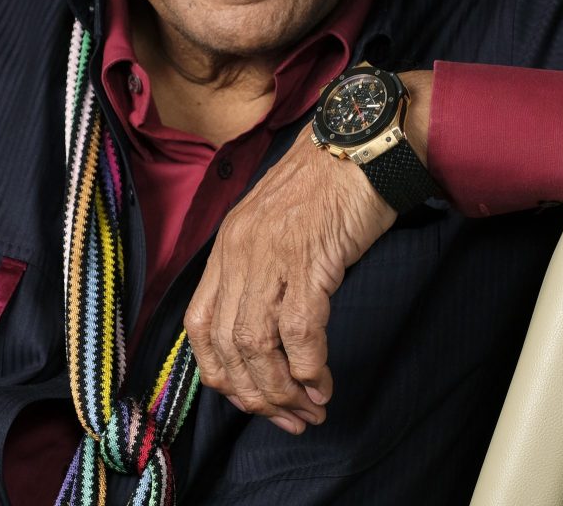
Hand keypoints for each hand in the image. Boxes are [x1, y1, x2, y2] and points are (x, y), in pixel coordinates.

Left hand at [183, 124, 395, 433]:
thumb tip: (267, 331)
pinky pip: (298, 331)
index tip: (251, 398)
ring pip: (256, 345)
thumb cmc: (330, 184)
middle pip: (225, 345)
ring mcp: (270, 256)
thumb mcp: (277, 225)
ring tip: (309, 409)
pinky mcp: (309, 259)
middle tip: (287, 418)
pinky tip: (322, 384)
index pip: (198, 326)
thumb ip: (262, 268)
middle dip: (255, 395)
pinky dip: (308, 368)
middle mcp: (239, 252)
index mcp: (227, 246)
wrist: (364, 144)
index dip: (220, 373)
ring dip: (282, 390)